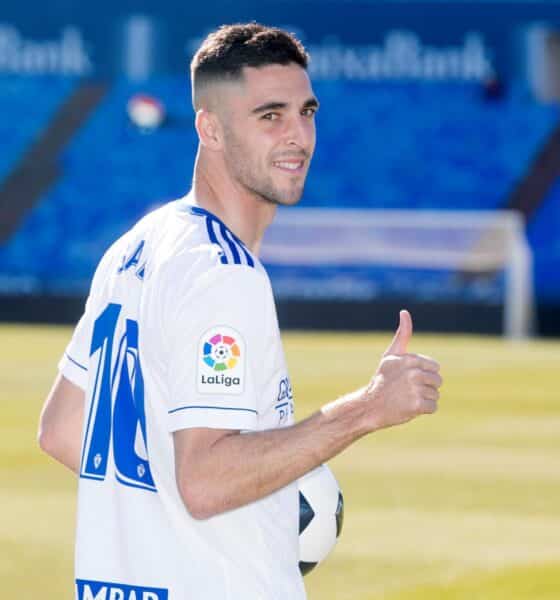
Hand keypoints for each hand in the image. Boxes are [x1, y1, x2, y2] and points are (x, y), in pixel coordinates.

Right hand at [365, 310, 441, 431]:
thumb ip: (403, 334)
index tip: (408, 377)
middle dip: (426, 386)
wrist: (370, 405)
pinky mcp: (417, 405)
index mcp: (410, 359)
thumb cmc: (383, 379)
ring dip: (424, 398)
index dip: (424, 373)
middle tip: (407, 390)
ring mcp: (415, 389)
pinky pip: (433, 407)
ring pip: (435, 394)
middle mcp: (413, 373)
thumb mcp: (391, 355)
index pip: (435, 367)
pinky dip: (423, 410)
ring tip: (407, 398)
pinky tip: (409, 407)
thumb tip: (405, 312)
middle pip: (438, 381)